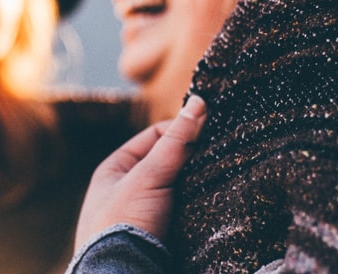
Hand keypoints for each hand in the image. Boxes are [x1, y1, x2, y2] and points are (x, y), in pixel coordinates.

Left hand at [73, 96, 206, 248]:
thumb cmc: (122, 224)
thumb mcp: (147, 177)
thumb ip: (174, 143)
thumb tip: (198, 102)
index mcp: (115, 170)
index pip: (154, 137)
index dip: (181, 131)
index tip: (209, 130)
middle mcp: (129, 190)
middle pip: (170, 164)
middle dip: (193, 160)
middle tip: (220, 154)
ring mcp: (146, 214)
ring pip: (182, 189)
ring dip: (200, 185)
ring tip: (223, 176)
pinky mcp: (162, 236)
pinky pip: (187, 213)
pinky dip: (201, 207)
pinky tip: (216, 202)